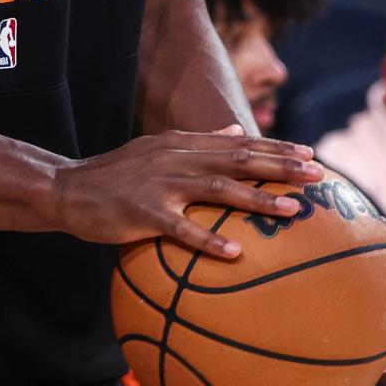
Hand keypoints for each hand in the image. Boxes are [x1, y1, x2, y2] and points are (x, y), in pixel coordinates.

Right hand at [54, 129, 323, 256]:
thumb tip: (237, 130)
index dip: (275, 147)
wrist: (68, 188)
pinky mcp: (143, 212)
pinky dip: (208, 241)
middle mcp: (177, 158)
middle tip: (317, 174)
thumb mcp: (159, 150)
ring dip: (256, 199)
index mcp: (183, 145)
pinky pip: (180, 229)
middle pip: (237, 159)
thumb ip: (200, 142)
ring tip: (291, 210)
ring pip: (217, 189)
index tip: (311, 154)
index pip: (238, 143)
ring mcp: (161, 184)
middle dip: (279, 166)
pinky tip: (234, 255)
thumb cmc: (118, 176)